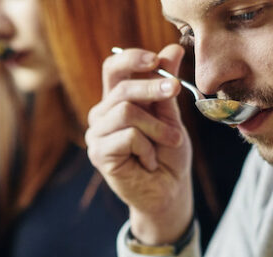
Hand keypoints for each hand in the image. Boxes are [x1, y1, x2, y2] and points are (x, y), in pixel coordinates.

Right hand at [85, 44, 194, 244]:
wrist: (169, 192)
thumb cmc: (169, 155)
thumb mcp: (171, 115)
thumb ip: (167, 85)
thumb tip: (173, 49)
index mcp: (116, 101)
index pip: (113, 68)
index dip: (132, 59)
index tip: (156, 60)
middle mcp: (101, 116)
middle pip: (122, 88)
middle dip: (153, 87)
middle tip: (176, 90)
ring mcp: (97, 135)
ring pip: (126, 111)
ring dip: (156, 126)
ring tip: (169, 142)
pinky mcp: (99, 155)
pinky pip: (128, 136)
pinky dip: (147, 148)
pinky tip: (149, 161)